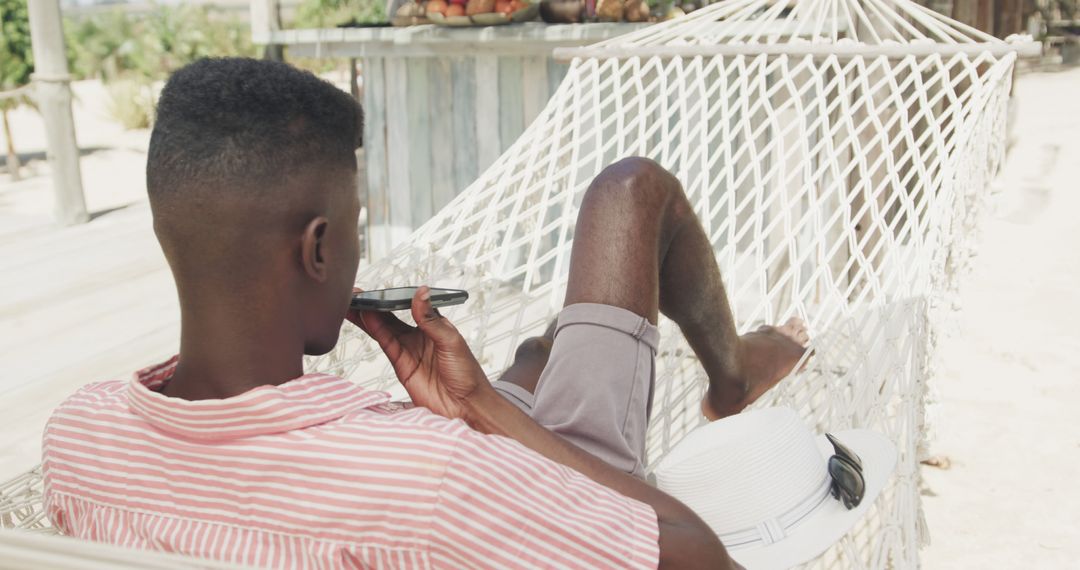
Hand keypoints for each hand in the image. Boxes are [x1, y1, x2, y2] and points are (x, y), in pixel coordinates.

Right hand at [347, 286, 490, 420]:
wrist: (466, 407)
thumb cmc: (467, 374)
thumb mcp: (452, 341)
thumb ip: (431, 320)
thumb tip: (421, 293)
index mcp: (435, 325)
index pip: (410, 306)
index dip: (394, 297)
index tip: (381, 288)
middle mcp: (419, 336)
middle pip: (392, 316)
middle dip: (374, 304)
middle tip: (357, 293)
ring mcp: (409, 350)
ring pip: (384, 328)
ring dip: (368, 316)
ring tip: (353, 303)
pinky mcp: (401, 366)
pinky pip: (385, 344)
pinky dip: (374, 330)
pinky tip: (365, 318)